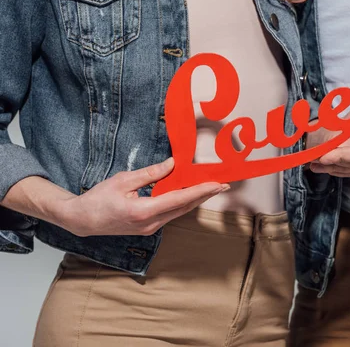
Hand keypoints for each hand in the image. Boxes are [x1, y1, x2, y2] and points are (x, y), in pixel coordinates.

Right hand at [59, 158, 227, 236]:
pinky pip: (171, 214)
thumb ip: (150, 173)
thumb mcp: (123, 180)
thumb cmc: (99, 198)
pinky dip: (182, 203)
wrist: (83, 220)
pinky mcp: (148, 228)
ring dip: (195, 200)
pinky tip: (190, 194)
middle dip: (205, 196)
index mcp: (144, 212)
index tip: (217, 185)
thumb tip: (172, 164)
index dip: (200, 191)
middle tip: (223, 185)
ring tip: (211, 188)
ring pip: (179, 212)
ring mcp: (150, 229)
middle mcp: (151, 224)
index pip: (179, 200)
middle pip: (184, 208)